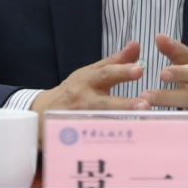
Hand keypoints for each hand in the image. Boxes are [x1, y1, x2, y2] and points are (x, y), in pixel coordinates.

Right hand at [31, 41, 150, 137]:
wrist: (42, 113)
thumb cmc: (75, 89)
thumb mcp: (91, 72)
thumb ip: (115, 61)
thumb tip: (136, 44)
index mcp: (88, 80)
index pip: (105, 74)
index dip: (122, 72)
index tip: (139, 70)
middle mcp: (83, 100)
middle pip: (103, 103)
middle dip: (124, 105)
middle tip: (145, 105)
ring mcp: (79, 120)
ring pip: (99, 125)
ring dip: (119, 126)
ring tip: (141, 126)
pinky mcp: (77, 138)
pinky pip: (93, 140)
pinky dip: (107, 142)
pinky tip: (125, 143)